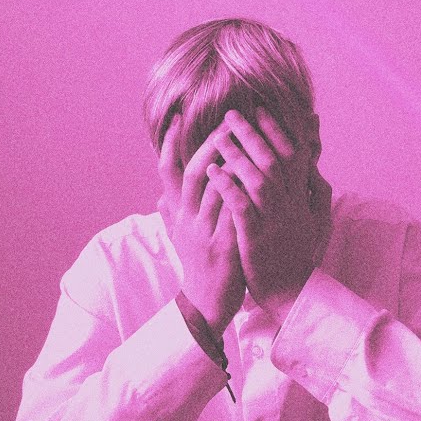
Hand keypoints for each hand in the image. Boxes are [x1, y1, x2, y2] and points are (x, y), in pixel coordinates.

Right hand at [157, 113, 245, 335]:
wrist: (205, 305)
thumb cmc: (197, 266)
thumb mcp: (179, 237)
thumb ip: (170, 215)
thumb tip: (160, 195)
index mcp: (179, 213)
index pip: (167, 170)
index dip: (169, 143)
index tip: (177, 115)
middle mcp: (188, 219)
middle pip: (195, 173)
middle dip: (211, 144)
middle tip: (228, 121)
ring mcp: (205, 233)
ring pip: (215, 190)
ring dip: (231, 164)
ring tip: (247, 140)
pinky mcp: (224, 248)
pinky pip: (235, 215)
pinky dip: (245, 196)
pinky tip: (259, 179)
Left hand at [206, 107, 331, 323]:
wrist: (291, 293)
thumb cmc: (299, 254)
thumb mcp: (317, 220)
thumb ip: (318, 191)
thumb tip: (316, 164)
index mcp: (301, 197)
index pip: (293, 154)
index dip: (278, 130)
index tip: (261, 108)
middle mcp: (289, 205)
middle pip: (274, 160)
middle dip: (254, 134)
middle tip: (232, 114)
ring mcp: (273, 222)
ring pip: (259, 181)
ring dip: (239, 155)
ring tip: (219, 136)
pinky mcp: (256, 239)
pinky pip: (242, 208)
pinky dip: (228, 187)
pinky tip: (214, 171)